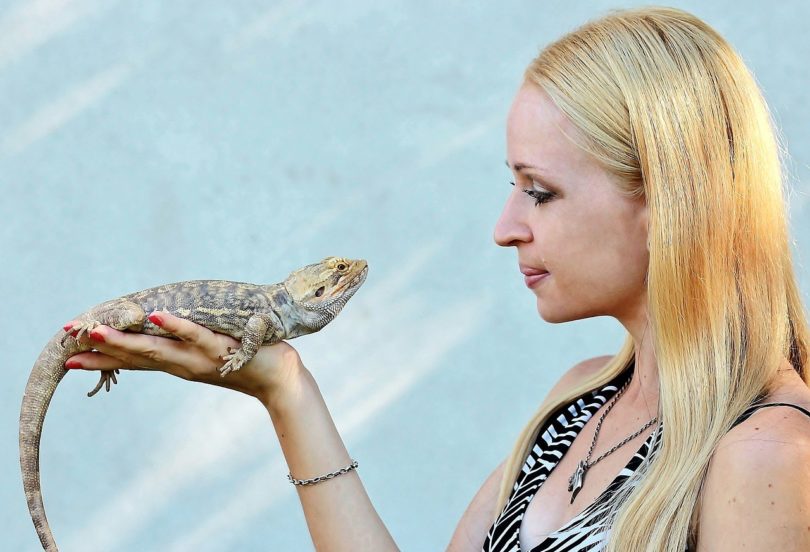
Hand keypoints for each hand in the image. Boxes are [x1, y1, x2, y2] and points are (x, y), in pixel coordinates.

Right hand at [64, 311, 304, 405]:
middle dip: (103, 352)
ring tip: (98, 332)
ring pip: (158, 348)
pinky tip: (157, 316)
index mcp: (177, 363)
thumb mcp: (204, 356)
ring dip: (127, 341)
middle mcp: (183, 363)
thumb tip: (160, 330)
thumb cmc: (242, 362)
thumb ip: (182, 346)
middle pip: (137, 357)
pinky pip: (197, 335)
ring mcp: (201, 357)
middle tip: (67, 347)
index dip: (103, 360)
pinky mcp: (223, 348)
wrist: (278, 380)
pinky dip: (177, 326)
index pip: (133, 361)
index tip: (69, 359)